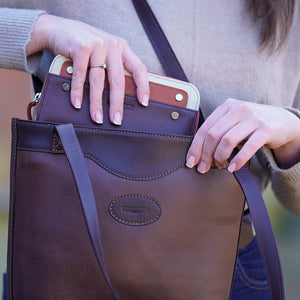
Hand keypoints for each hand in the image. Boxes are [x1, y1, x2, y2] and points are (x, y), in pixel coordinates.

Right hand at [26, 14, 148, 124]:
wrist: (61, 28)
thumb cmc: (86, 45)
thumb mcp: (106, 52)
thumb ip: (114, 67)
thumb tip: (121, 97)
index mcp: (122, 48)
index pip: (139, 69)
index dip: (143, 86)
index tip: (144, 103)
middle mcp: (112, 46)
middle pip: (118, 80)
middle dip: (117, 103)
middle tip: (116, 120)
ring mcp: (97, 45)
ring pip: (99, 80)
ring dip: (97, 103)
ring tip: (97, 117)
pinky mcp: (80, 47)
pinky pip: (80, 75)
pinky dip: (78, 91)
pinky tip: (78, 103)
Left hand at [186, 99, 299, 172]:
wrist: (284, 122)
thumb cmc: (252, 125)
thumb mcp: (234, 122)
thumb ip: (219, 131)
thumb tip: (198, 153)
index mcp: (227, 106)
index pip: (204, 128)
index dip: (195, 147)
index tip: (191, 162)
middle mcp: (239, 109)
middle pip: (213, 135)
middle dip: (205, 155)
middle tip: (203, 168)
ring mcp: (253, 118)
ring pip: (227, 140)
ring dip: (220, 158)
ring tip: (220, 167)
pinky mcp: (266, 129)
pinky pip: (248, 147)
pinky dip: (238, 160)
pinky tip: (232, 168)